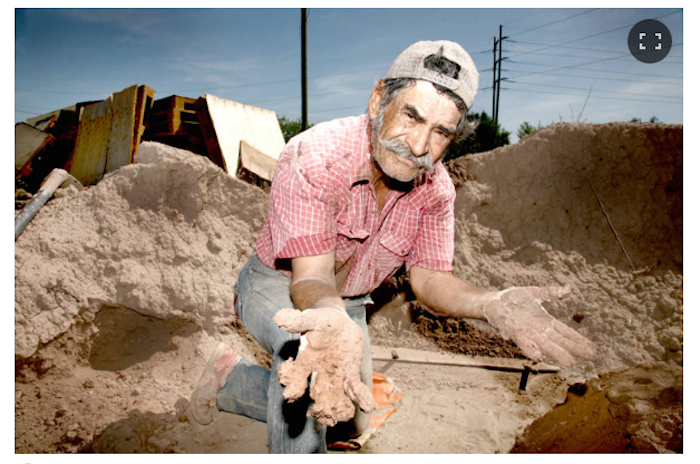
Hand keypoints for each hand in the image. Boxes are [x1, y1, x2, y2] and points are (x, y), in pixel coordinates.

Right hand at [274, 307, 375, 426]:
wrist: (340, 323)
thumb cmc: (322, 321)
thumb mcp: (311, 318)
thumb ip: (298, 320)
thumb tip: (279, 318)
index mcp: (305, 362)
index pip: (295, 378)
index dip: (292, 386)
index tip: (291, 394)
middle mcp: (318, 374)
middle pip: (316, 394)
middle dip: (318, 406)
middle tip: (322, 413)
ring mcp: (335, 378)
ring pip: (335, 398)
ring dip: (338, 408)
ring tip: (342, 415)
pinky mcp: (350, 377)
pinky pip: (355, 389)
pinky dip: (361, 398)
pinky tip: (367, 405)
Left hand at [482, 286, 594, 366]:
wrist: (492, 302)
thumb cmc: (513, 299)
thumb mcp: (534, 293)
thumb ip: (550, 293)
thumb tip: (568, 289)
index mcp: (545, 322)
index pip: (565, 332)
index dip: (578, 340)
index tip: (592, 348)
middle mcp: (538, 330)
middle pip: (559, 341)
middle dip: (574, 349)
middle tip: (589, 357)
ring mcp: (527, 333)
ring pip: (545, 345)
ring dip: (556, 353)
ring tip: (570, 362)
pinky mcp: (513, 332)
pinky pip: (522, 342)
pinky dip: (530, 349)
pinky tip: (538, 356)